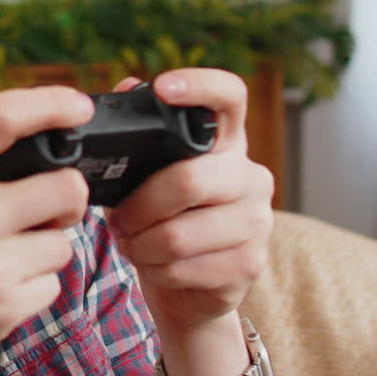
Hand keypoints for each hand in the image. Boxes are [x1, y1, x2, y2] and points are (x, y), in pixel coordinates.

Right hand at [0, 86, 94, 375]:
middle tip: (50, 204)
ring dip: (44, 247)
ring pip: (63, 242)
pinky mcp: (2, 310)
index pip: (3, 118)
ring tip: (1, 256)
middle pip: (66, 186)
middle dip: (69, 195)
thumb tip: (31, 137)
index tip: (77, 107)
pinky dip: (32, 286)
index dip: (52, 103)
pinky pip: (52, 285)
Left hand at [106, 69, 273, 332]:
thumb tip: (126, 86)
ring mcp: (257, 221)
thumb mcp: (146, 177)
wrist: (191, 289)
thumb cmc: (164, 220)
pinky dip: (155, 270)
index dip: (200, 85)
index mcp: (226, 143)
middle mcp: (251, 176)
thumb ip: (139, 138)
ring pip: (178, 233)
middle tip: (119, 219)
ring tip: (132, 243)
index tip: (163, 87)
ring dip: (140, 244)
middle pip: (189, 180)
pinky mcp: (250, 264)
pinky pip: (184, 267)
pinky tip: (154, 265)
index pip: (229, 97)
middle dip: (139, 205)